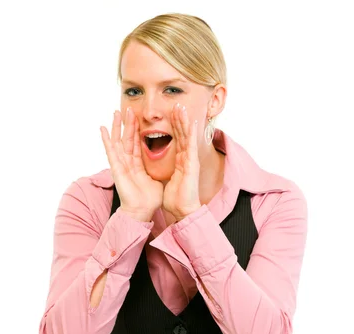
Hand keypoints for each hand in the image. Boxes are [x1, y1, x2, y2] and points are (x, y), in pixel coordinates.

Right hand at [100, 107, 162, 221]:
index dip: (138, 130)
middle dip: (127, 123)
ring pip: (118, 141)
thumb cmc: (150, 198)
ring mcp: (121, 164)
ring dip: (116, 126)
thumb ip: (158, 168)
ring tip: (116, 112)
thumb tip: (167, 163)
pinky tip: (102, 129)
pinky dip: (106, 140)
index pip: (137, 143)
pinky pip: (110, 151)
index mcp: (137, 164)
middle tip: (127, 109)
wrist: (143, 210)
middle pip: (127, 138)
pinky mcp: (116, 168)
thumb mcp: (157, 177)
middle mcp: (128, 162)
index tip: (139, 117)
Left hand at [162, 103, 201, 220]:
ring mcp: (190, 160)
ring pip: (187, 136)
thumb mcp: (168, 179)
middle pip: (182, 134)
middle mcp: (187, 158)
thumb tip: (162, 168)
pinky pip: (190, 145)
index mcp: (180, 161)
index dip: (174, 126)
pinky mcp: (191, 164)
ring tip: (181, 107)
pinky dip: (191, 133)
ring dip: (184, 121)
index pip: (177, 140)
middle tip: (177, 103)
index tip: (171, 113)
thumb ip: (167, 170)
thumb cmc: (176, 198)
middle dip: (179, 119)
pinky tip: (191, 122)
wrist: (183, 210)